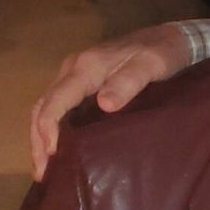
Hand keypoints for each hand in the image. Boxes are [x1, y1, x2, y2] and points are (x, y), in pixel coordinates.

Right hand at [29, 24, 191, 181]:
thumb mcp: (150, 66)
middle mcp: (73, 69)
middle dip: (37, 139)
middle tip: (42, 173)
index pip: (56, 100)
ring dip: (40, 135)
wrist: (172, 37)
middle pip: (43, 105)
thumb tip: (104, 105)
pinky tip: (58, 147)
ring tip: (45, 167)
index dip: (48, 129)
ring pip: (47, 106)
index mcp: (85, 67)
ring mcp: (76, 74)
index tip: (52, 156)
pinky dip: (52, 127)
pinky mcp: (84, 81)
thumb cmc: (163, 53)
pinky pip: (59, 105)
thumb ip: (128, 83)